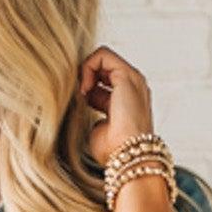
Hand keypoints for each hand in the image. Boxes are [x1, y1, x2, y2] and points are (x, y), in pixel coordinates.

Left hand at [78, 46, 154, 169]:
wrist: (127, 156)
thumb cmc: (114, 151)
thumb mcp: (99, 128)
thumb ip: (93, 112)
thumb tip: (83, 101)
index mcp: (128, 100)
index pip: (103, 82)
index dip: (87, 88)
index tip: (81, 103)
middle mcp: (132, 87)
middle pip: (102, 67)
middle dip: (85, 77)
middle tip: (79, 97)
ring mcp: (132, 80)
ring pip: (103, 58)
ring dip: (85, 71)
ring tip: (83, 93)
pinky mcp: (127, 75)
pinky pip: (102, 55)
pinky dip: (88, 67)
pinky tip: (86, 88)